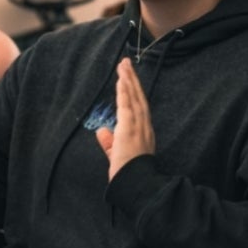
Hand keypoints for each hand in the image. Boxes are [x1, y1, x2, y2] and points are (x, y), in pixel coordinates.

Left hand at [96, 59, 154, 179]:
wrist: (136, 184)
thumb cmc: (128, 173)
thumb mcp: (116, 155)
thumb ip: (110, 142)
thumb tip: (102, 131)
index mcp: (144, 132)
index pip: (140, 107)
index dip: (135, 91)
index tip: (129, 78)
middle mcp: (144, 126)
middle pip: (140, 97)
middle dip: (133, 79)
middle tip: (126, 63)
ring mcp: (139, 127)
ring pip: (135, 98)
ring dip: (129, 80)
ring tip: (123, 65)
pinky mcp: (130, 128)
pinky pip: (127, 106)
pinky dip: (125, 92)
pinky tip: (121, 80)